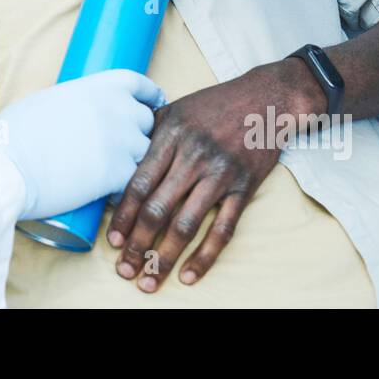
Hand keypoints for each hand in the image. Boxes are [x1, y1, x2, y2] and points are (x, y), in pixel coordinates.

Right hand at [0, 69, 166, 220]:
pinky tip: (116, 196)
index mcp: (100, 86)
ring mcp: (121, 141)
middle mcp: (117, 109)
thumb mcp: (47, 100)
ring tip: (118, 177)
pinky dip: (127, 191)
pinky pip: (136, 182)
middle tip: (127, 149)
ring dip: (136, 164)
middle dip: (140, 134)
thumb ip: (72, 102)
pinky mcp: (118, 173)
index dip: (149, 95)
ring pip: (147, 154)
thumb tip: (75, 110)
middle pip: (148, 121)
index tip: (154, 103)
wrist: (9, 164)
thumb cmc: (16, 133)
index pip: (139, 84)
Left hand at [108, 59, 322, 290]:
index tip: (113, 240)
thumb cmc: (214, 105)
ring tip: (150, 280)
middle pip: (158, 208)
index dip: (123, 216)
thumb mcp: (175, 108)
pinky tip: (190, 276)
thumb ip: (148, 134)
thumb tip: (118, 162)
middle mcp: (193, 155)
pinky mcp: (244, 187)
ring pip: (186, 224)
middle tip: (125, 269)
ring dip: (165, 257)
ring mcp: (220, 173)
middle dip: (138, 244)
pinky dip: (205, 256)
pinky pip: (223, 229)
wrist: (265, 99)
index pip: (139, 182)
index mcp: (171, 135)